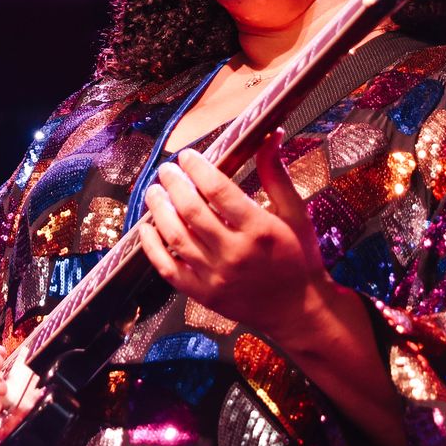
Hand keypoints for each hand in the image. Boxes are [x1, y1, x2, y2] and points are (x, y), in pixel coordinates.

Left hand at [139, 128, 340, 344]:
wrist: (300, 311)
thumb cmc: (299, 257)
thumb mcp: (295, 213)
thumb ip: (276, 174)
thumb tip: (270, 134)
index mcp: (259, 229)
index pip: (218, 190)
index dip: (197, 168)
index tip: (186, 156)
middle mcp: (235, 253)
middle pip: (191, 211)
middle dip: (173, 184)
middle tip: (165, 170)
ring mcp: (216, 276)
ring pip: (176, 237)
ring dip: (159, 210)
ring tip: (153, 192)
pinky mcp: (204, 295)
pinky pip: (168, 269)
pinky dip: (152, 248)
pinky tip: (146, 229)